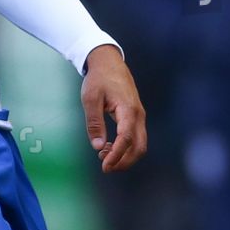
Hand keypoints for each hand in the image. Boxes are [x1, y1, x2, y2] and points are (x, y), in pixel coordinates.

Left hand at [81, 44, 146, 172]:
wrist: (108, 62)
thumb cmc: (98, 79)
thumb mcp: (90, 99)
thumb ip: (94, 123)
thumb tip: (98, 147)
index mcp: (128, 109)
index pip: (127, 139)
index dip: (117, 155)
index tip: (105, 166)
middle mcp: (138, 114)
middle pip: (139, 147)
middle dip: (124, 162)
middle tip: (105, 167)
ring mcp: (139, 116)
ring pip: (139, 144)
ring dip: (124, 155)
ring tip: (103, 156)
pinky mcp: (136, 116)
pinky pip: (135, 137)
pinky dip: (125, 147)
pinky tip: (108, 146)